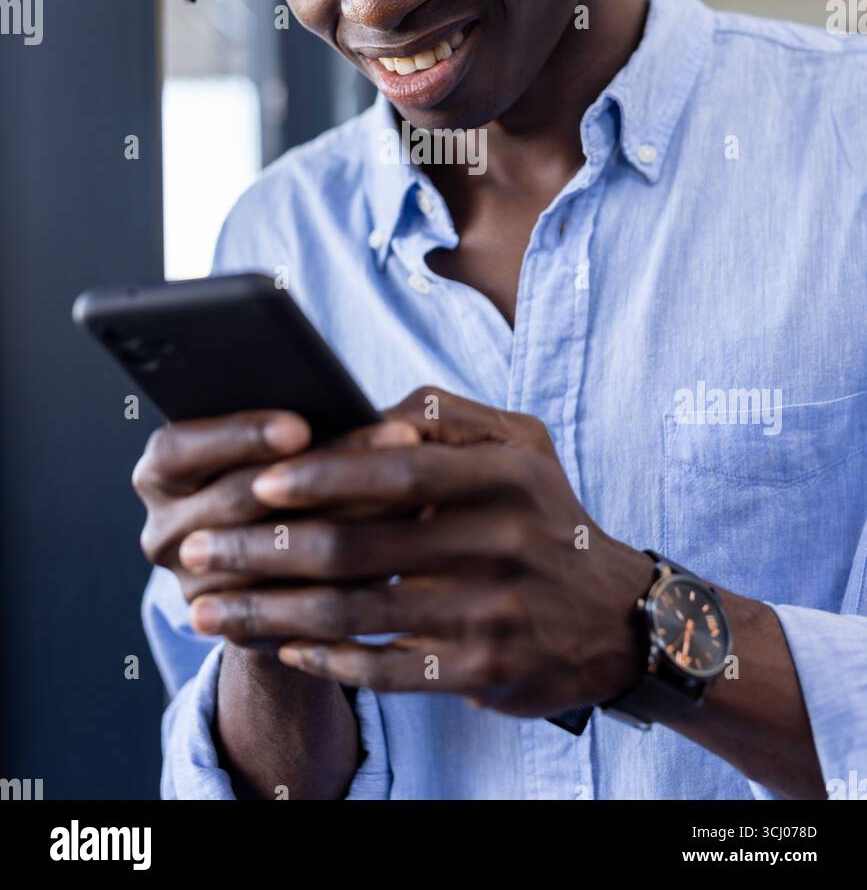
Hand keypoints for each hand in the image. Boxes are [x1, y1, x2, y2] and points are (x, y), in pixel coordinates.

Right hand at [132, 409, 418, 609]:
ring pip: (272, 556)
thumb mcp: (276, 441)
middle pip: (235, 500)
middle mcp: (163, 532)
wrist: (281, 565)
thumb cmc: (286, 472)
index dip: (241, 435)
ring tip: (411, 491)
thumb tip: (348, 403)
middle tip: (388, 444)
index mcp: (160, 472)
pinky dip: (350, 574)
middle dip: (315, 470)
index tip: (300, 426)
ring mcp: (194, 587)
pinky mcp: (235, 628)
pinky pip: (294, 604)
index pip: (181, 448)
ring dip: (348, 520)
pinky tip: (400, 547)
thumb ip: (294, 423)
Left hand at [183, 388, 654, 715]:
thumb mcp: (518, 443)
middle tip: (197, 551)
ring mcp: (492, 611)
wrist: (615, 615)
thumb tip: (354, 417)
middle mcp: (500, 539)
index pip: (392, 469)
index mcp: (502, 472)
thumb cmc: (543, 513)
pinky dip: (327, 660)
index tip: (254, 483)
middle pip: (357, 548)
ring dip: (272, 613)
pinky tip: (282, 647)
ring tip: (210, 610)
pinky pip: (387, 669)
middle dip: (263, 551)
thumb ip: (441, 416)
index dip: (318, 476)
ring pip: (358, 614)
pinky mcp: (484, 671)